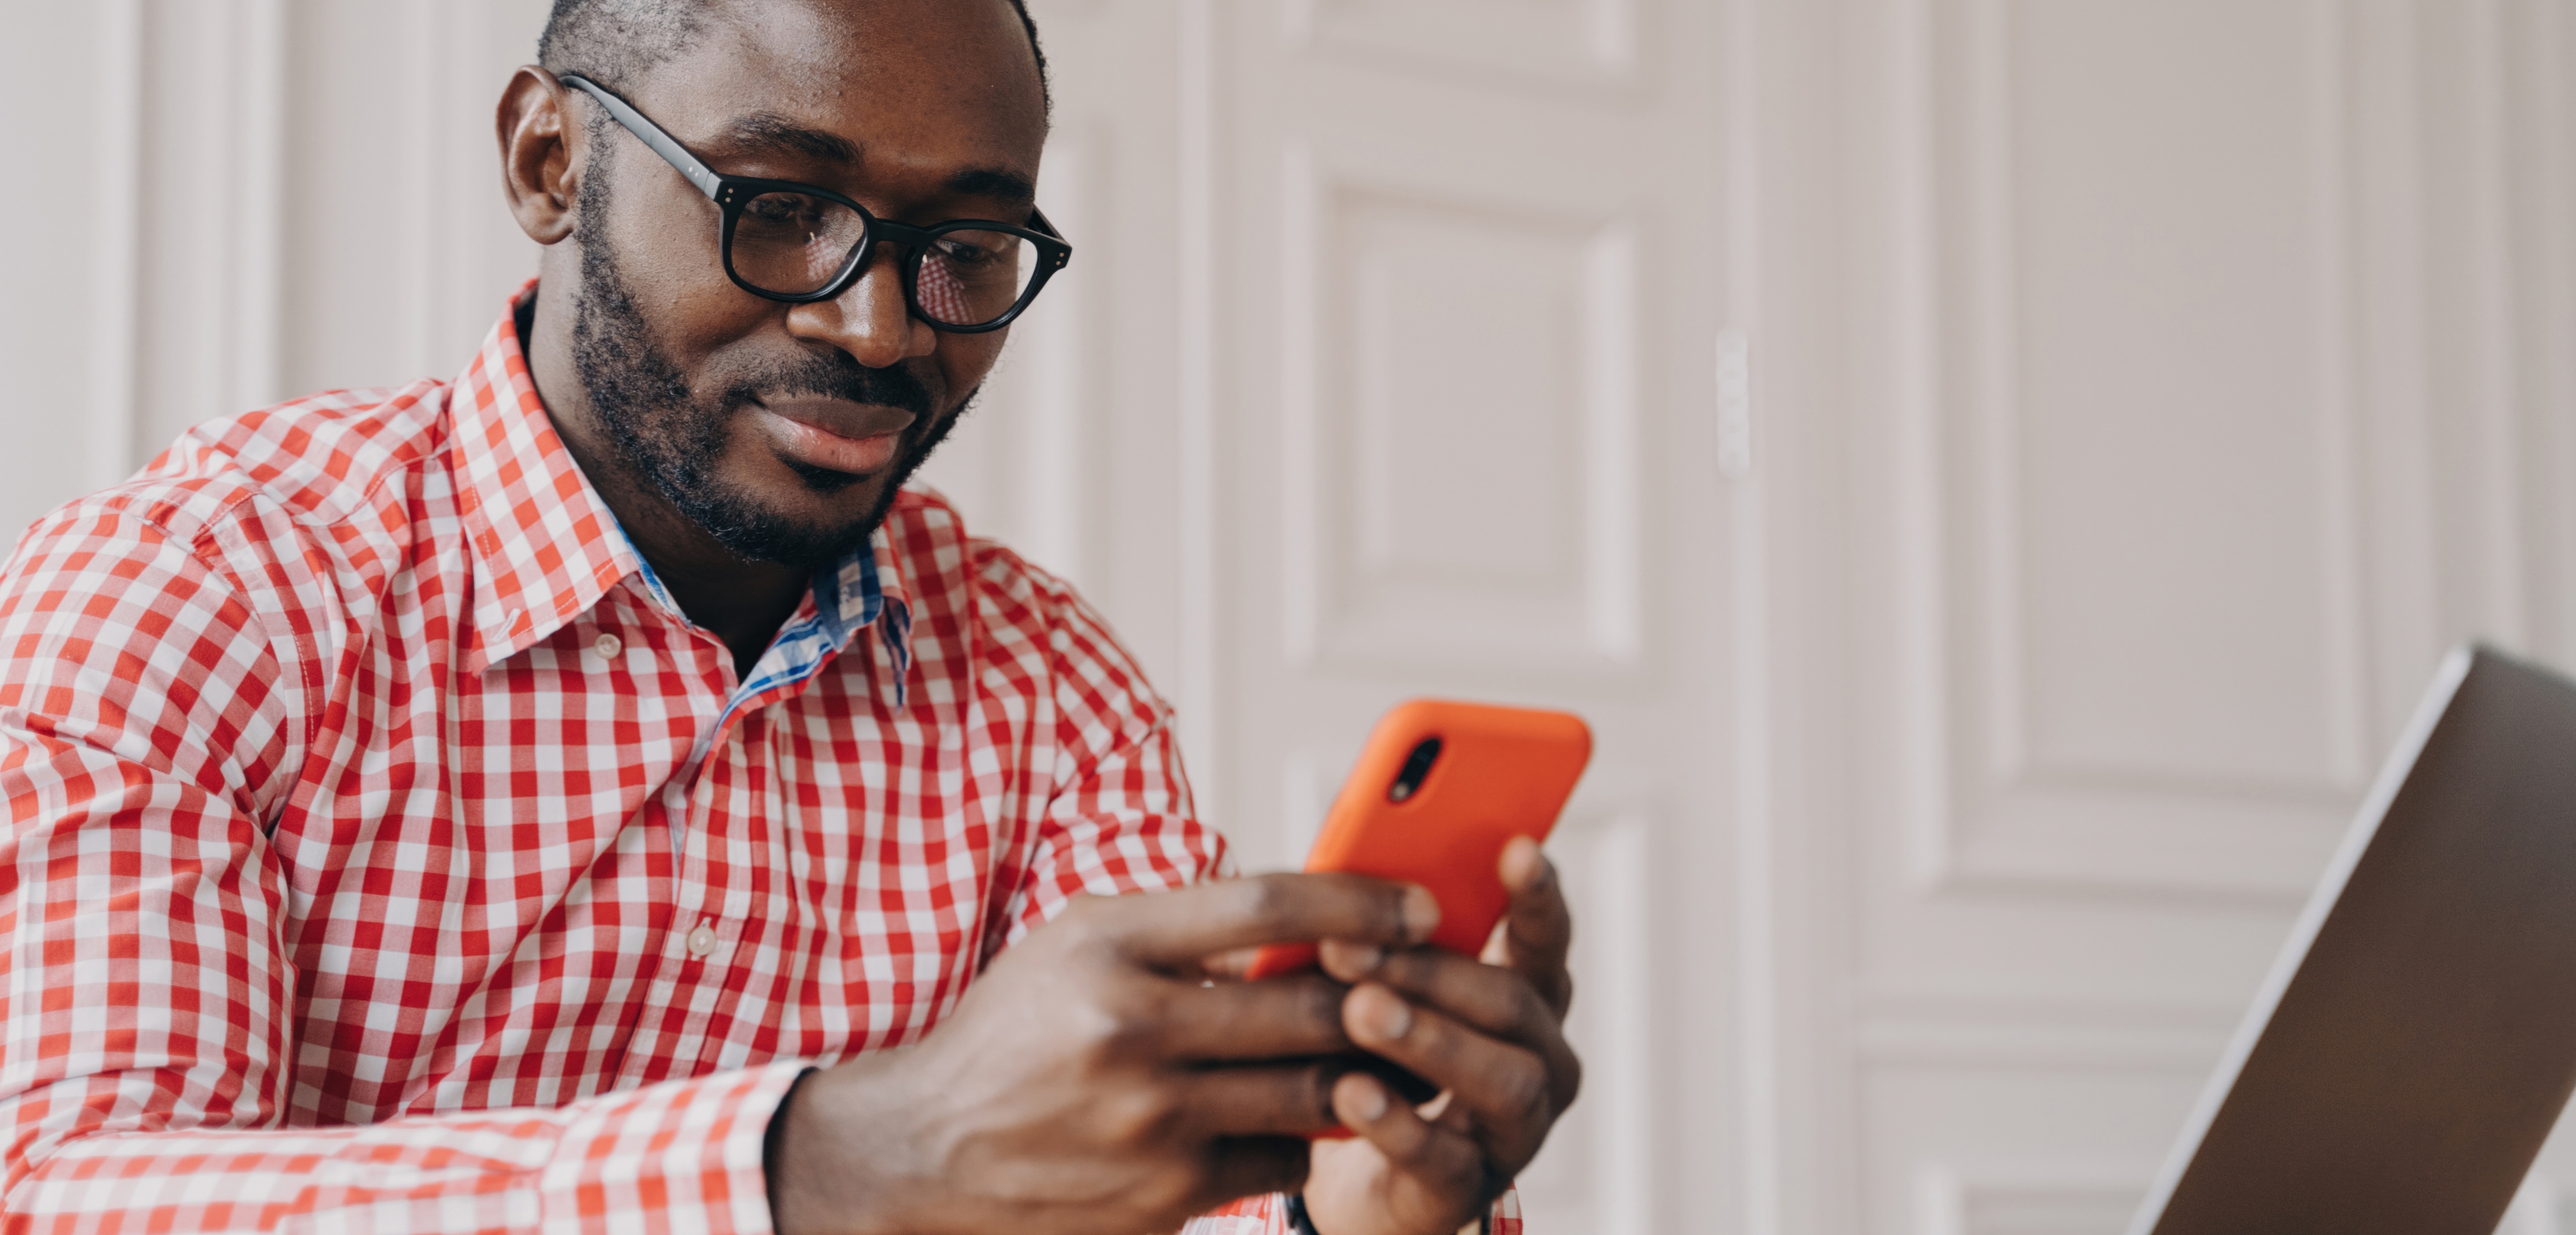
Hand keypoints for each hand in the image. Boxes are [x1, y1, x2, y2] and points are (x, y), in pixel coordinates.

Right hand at [771, 872, 1442, 1234]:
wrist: (926, 1152)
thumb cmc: (1015, 1031)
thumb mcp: (1077, 943)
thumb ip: (1182, 926)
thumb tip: (1313, 920)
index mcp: (1107, 944)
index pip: (1266, 906)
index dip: (1361, 903)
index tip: (1420, 908)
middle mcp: (1130, 1028)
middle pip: (1309, 1004)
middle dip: (1388, 996)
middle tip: (1434, 986)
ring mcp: (1150, 1120)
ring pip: (1313, 1089)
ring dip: (1366, 1071)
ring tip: (1393, 1051)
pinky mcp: (1165, 1194)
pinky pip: (1283, 1159)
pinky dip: (1304, 1136)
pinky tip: (1293, 1118)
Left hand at [1301, 838, 1580, 1234]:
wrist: (1354, 1178)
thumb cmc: (1371, 1057)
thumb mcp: (1379, 988)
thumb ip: (1376, 940)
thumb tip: (1327, 881)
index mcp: (1528, 995)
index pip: (1544, 937)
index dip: (1535, 894)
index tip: (1514, 848)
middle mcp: (1542, 1058)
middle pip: (1511, 1001)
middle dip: (1430, 969)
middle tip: (1351, 947)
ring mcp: (1517, 1130)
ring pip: (1502, 1078)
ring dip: (1427, 1038)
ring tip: (1361, 1011)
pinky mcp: (1469, 1190)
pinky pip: (1443, 1158)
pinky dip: (1397, 1123)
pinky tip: (1349, 1093)